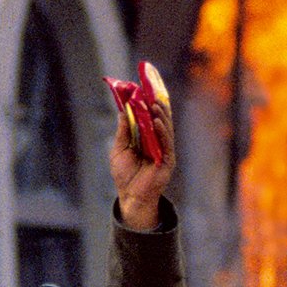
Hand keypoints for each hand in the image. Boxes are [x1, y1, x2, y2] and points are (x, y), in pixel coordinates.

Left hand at [111, 85, 174, 228]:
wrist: (130, 197)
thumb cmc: (125, 175)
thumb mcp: (119, 149)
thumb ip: (123, 131)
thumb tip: (122, 112)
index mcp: (146, 139)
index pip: (148, 118)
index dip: (147, 104)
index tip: (143, 89)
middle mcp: (157, 142)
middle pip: (159, 120)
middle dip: (156, 106)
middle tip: (150, 92)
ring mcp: (164, 150)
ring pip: (165, 128)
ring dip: (160, 115)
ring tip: (154, 104)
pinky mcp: (168, 160)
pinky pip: (166, 143)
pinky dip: (162, 131)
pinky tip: (158, 121)